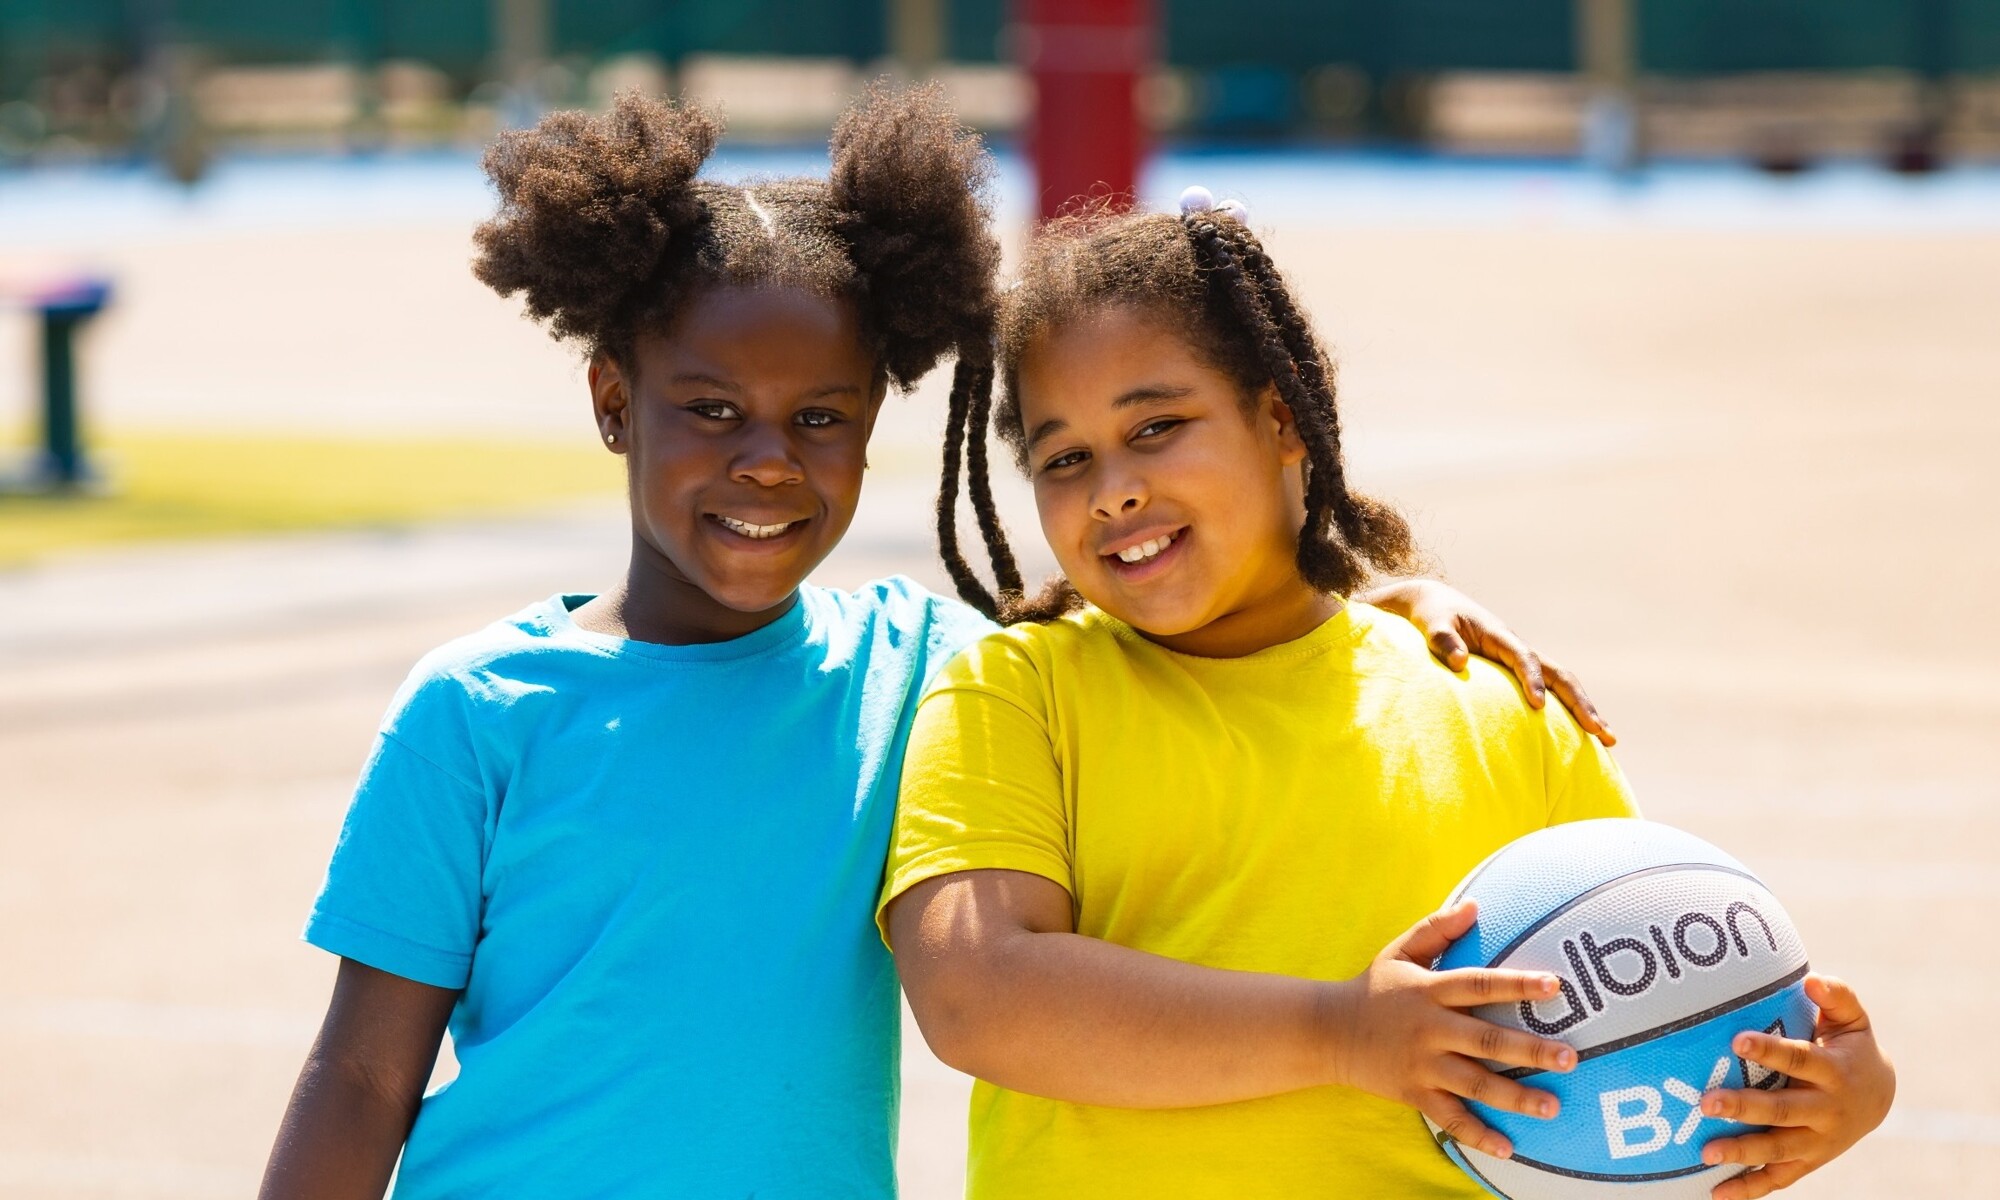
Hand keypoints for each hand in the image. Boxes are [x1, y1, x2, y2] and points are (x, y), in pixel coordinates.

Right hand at [1326, 901, 1578, 1159]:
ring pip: (1474, 1084)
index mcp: (1428, 991)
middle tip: (1569, 1056)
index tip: (1555, 985)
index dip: (1517, 985)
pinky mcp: (1414, 1093)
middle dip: (1529, 1049)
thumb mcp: (1398, 951)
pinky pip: (1449, 1118)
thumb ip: (1436, 929)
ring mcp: (1421, 1065)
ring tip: (1553, 1106)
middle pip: (1485, 1040)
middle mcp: (1428, 1029)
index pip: (1479, 985)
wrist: (1327, 1032)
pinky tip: (1508, 1147)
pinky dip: (1477, 1134)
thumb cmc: (1373, 988)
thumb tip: (1475, 905)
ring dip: (1515, 1096)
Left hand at [1357, 578, 1614, 744]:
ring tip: (1608, 739)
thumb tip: (1459, 663)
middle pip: (1559, 674)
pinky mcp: (1518, 672)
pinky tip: (1583, 736)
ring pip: (1562, 684)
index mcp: (1498, 635)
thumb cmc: (1432, 616)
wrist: (1436, 605)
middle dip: (1580, 703)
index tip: (1538, 705)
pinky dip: (1568, 711)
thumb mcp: (1432, 624)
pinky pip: (1551, 690)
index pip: (1523, 657)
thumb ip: (1443, 640)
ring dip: (1584, 709)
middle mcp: (1518, 648)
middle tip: (1601, 732)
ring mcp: (1522, 661)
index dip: (1532, 680)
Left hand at [1700, 975, 1894, 1198]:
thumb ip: (1835, 996)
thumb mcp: (1851, 1018)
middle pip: (1782, 1111)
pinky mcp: (1809, 1161)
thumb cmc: (1850, 1045)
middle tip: (1706, 1102)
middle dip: (1744, 1108)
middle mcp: (1826, 1110)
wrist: (1879, 1095)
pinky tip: (1716, 1192)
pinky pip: (1779, 1178)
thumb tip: (1812, 979)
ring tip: (1705, 1152)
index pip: (1798, 1060)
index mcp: (1833, 1071)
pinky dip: (1750, 1188)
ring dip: (1742, 1153)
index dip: (1770, 1051)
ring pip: (1778, 1150)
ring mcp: (1818, 1141)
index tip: (1737, 1041)